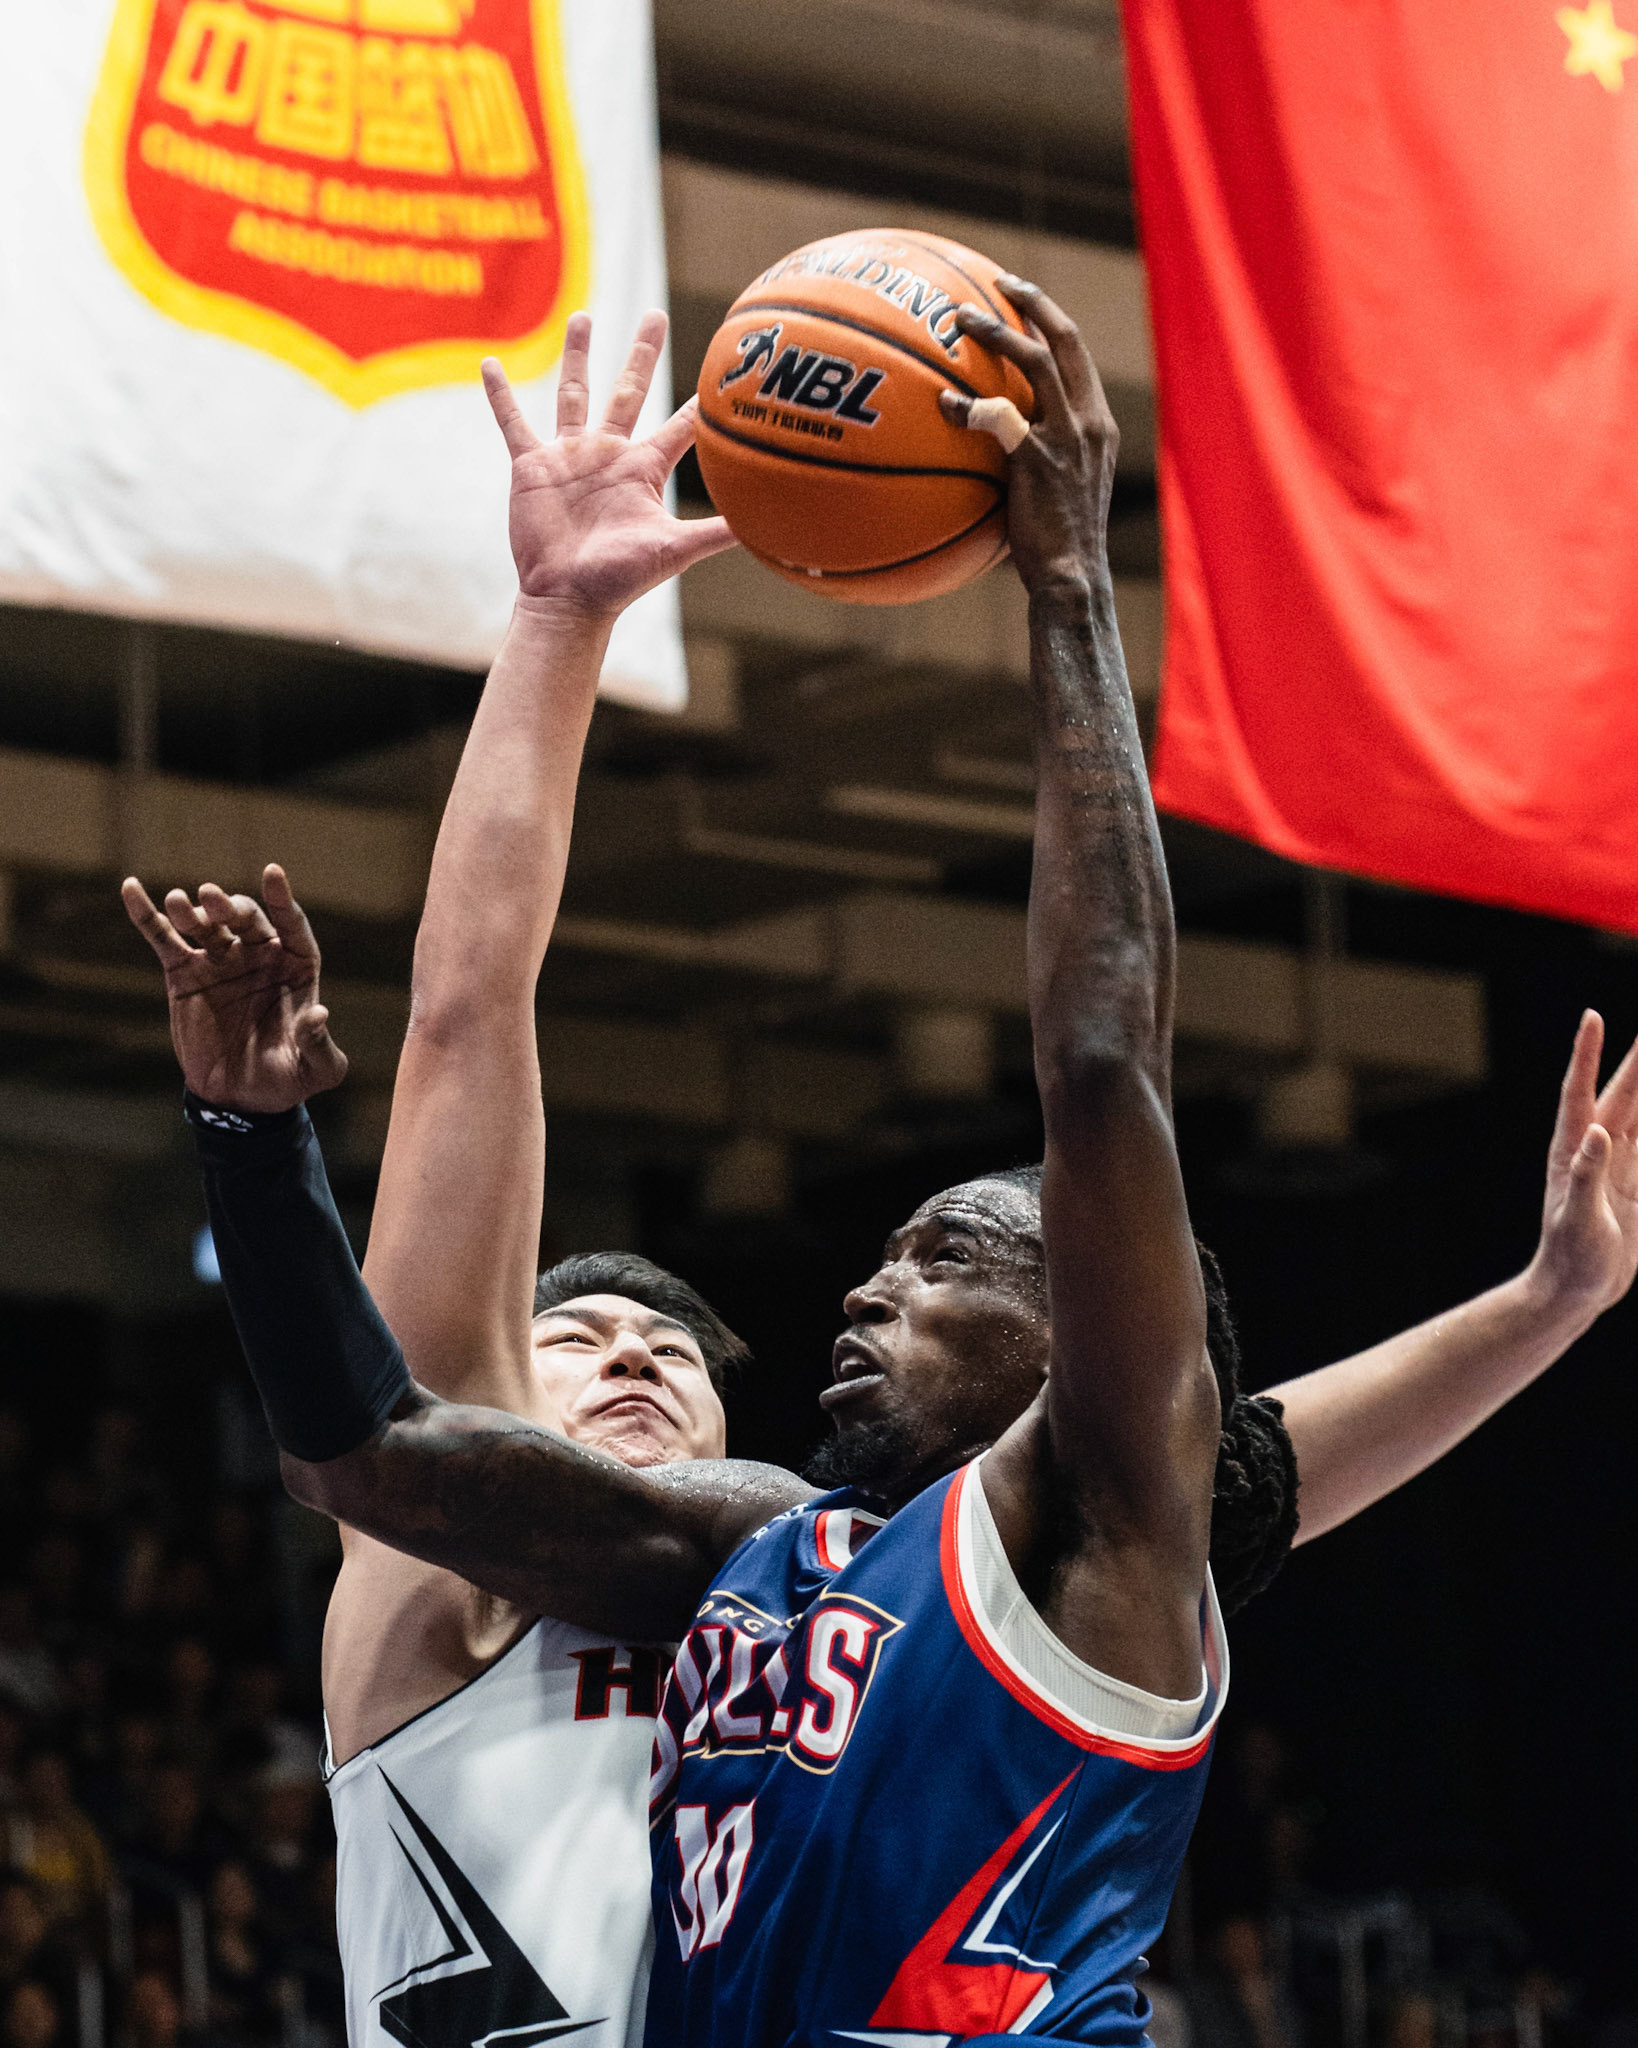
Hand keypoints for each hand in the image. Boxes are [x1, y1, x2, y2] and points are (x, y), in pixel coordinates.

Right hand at [121, 864, 347, 1113]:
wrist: (240, 1098)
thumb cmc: (288, 1079)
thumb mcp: (317, 1069)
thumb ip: (321, 1046)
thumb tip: (319, 1014)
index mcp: (295, 966)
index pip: (292, 924)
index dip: (282, 900)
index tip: (272, 872)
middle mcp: (259, 954)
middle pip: (245, 918)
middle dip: (230, 907)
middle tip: (212, 900)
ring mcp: (220, 960)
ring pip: (205, 925)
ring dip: (192, 910)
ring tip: (180, 902)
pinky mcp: (185, 974)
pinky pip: (164, 939)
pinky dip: (147, 915)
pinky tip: (130, 888)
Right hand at [484, 311, 735, 623]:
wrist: (569, 597)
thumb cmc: (622, 579)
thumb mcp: (675, 550)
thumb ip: (717, 532)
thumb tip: (766, 528)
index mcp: (644, 469)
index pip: (679, 426)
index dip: (699, 404)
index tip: (721, 373)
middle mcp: (609, 454)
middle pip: (630, 390)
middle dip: (642, 353)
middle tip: (656, 314)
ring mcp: (570, 456)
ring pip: (575, 392)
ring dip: (577, 354)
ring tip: (583, 316)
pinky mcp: (532, 466)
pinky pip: (513, 422)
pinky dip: (501, 396)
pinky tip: (489, 364)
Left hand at [938, 276, 1118, 595]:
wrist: (1072, 577)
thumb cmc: (1056, 544)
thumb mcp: (1057, 488)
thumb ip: (1035, 455)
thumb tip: (989, 443)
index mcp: (1098, 424)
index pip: (1078, 356)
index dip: (1051, 321)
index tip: (1024, 300)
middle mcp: (1089, 421)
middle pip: (1066, 339)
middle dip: (1033, 302)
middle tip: (1000, 283)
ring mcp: (1067, 438)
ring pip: (1036, 362)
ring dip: (997, 333)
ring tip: (959, 320)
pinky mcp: (1039, 460)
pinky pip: (999, 417)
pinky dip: (969, 405)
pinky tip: (942, 404)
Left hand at [1527, 1010, 1637, 1317]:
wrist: (1574, 1291)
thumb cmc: (1569, 1259)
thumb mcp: (1577, 1219)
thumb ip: (1586, 1175)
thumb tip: (1596, 1132)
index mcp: (1572, 1149)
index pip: (1581, 1090)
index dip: (1587, 1053)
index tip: (1592, 1017)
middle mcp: (1594, 1148)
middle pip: (1623, 1093)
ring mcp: (1617, 1164)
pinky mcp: (1635, 1184)